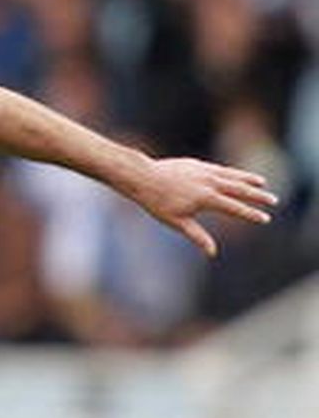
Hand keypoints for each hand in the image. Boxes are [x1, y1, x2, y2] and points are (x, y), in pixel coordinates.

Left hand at [134, 158, 278, 256]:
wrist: (144, 177)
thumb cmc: (157, 202)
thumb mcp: (177, 222)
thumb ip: (197, 236)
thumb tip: (212, 253)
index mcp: (206, 198)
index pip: (235, 208)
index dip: (251, 214)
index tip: (265, 219)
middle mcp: (209, 183)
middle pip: (240, 190)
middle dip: (258, 196)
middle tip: (273, 201)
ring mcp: (204, 172)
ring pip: (232, 176)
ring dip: (249, 180)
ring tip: (263, 183)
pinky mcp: (198, 164)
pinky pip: (221, 169)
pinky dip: (232, 172)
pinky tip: (238, 175)